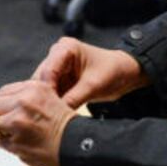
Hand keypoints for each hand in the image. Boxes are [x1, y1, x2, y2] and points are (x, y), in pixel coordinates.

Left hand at [0, 80, 75, 165]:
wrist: (80, 149)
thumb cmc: (68, 128)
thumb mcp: (51, 100)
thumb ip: (28, 98)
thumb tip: (1, 104)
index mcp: (34, 88)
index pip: (3, 92)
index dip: (4, 103)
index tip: (9, 112)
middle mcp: (24, 102)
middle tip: (3, 125)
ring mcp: (18, 122)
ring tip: (7, 135)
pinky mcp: (15, 141)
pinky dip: (3, 143)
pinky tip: (17, 144)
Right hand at [33, 37, 147, 108]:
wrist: (124, 73)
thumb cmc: (113, 72)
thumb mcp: (93, 86)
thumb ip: (73, 99)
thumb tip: (54, 114)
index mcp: (65, 48)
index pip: (48, 71)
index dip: (46, 91)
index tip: (47, 110)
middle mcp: (57, 54)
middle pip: (42, 78)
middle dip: (44, 97)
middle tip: (46, 116)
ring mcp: (57, 66)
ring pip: (43, 87)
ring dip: (46, 101)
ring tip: (49, 117)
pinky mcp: (60, 78)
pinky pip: (50, 92)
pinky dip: (52, 103)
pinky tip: (53, 115)